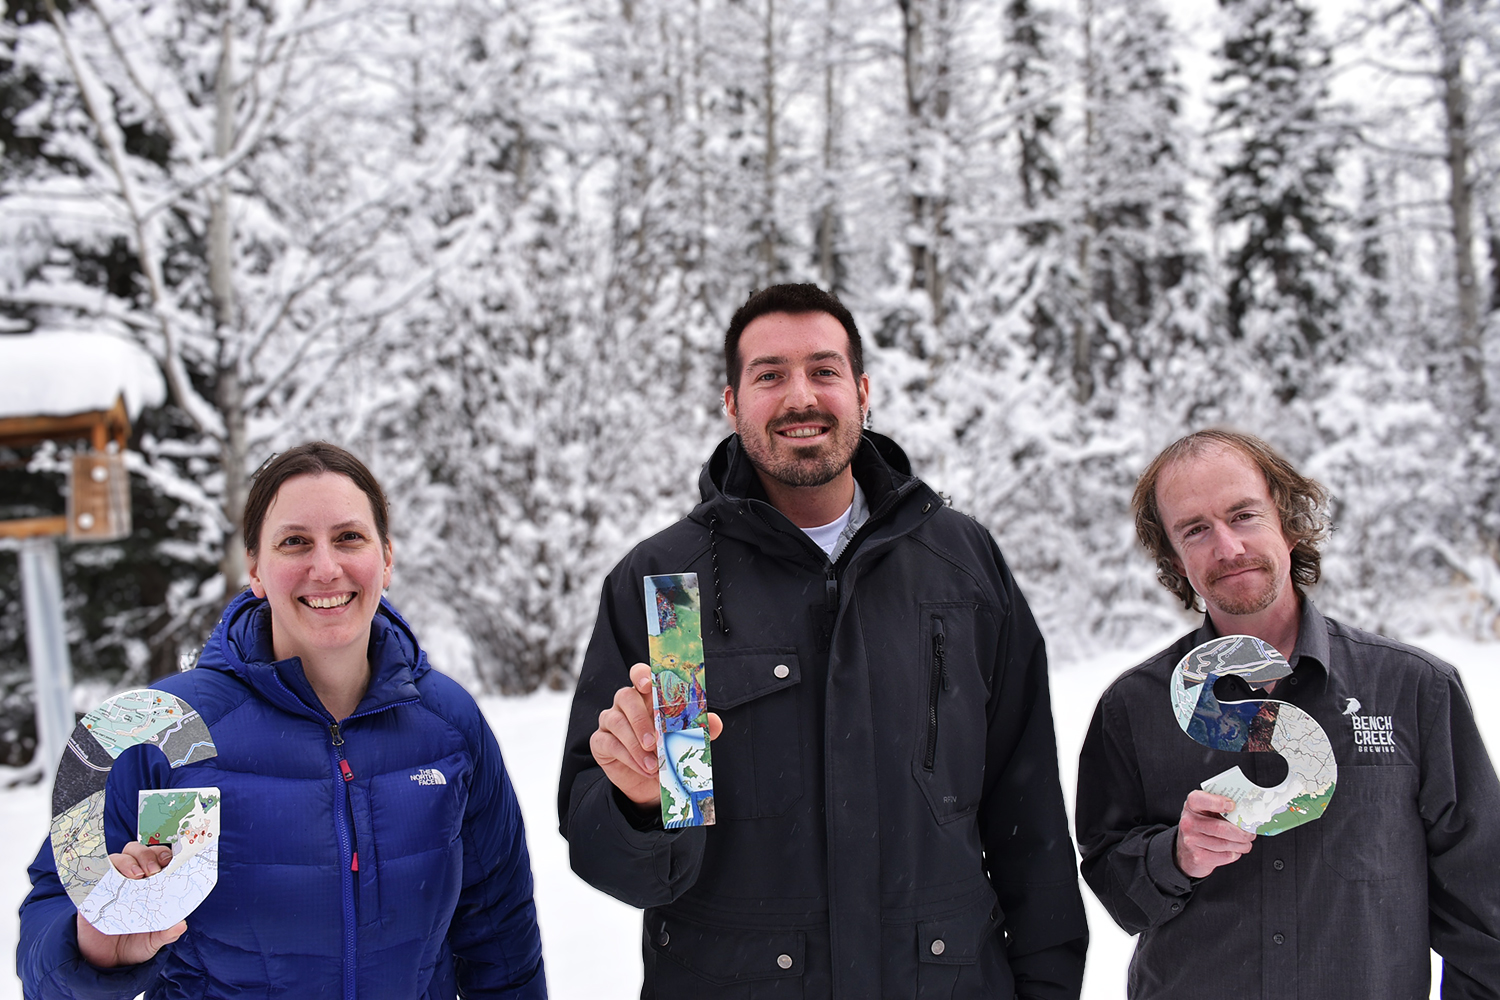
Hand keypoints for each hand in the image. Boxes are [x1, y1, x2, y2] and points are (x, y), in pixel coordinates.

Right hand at [76, 842, 186, 967]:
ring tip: (135, 875)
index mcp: (150, 884)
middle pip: (137, 851)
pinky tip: (107, 877)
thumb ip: (165, 934)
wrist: (104, 962)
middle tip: (153, 871)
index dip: (163, 853)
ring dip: (127, 861)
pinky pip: (93, 875)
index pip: (157, 857)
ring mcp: (110, 884)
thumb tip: (180, 925)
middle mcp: (130, 879)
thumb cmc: (133, 944)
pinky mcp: (90, 894)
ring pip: (117, 858)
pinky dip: (101, 871)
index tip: (171, 860)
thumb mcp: (152, 941)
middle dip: (147, 854)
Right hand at [590, 662, 721, 807]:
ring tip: (654, 764)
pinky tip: (643, 768)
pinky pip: (609, 743)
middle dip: (640, 718)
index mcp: (646, 696)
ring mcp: (610, 721)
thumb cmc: (667, 753)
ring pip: (616, 721)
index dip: (641, 675)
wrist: (650, 785)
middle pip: (625, 696)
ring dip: (636, 744)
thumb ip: (698, 729)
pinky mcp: (600, 742)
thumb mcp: (685, 741)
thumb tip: (715, 721)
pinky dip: (628, 757)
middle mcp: (625, 704)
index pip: (639, 675)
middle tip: (654, 740)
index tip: (647, 685)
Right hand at [1175, 790, 1255, 877]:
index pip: (1201, 800)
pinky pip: (1225, 856)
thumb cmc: (1203, 825)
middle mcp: (1188, 822)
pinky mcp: (1198, 857)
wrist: (1187, 850)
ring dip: (1242, 845)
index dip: (1217, 802)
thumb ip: (1222, 808)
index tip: (1233, 805)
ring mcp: (1191, 841)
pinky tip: (1235, 850)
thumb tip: (1246, 811)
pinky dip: (1235, 854)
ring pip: (1225, 844)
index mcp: (1192, 806)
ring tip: (1246, 842)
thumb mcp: (1207, 811)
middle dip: (1242, 832)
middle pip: (1221, 828)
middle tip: (1251, 833)